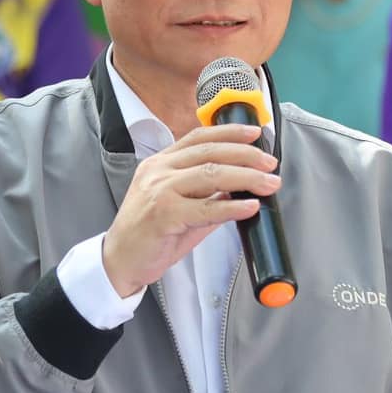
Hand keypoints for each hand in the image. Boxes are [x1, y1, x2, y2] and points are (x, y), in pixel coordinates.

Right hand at [100, 124, 278, 296]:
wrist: (120, 260)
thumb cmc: (149, 234)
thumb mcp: (178, 204)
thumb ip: (207, 193)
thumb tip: (242, 187)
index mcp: (161, 163)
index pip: (199, 137)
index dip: (229, 132)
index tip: (255, 133)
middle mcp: (159, 170)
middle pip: (210, 152)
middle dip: (247, 155)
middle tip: (270, 164)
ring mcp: (160, 190)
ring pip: (211, 174)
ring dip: (246, 177)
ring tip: (269, 183)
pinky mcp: (164, 215)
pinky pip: (206, 208)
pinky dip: (232, 206)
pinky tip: (249, 206)